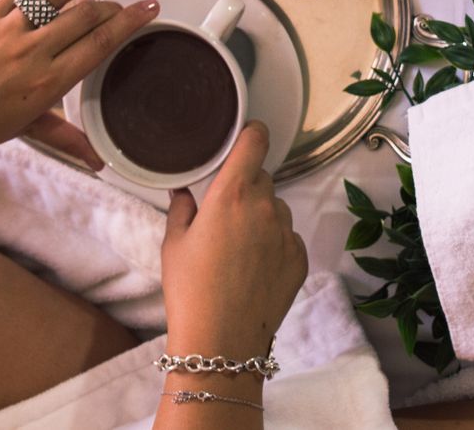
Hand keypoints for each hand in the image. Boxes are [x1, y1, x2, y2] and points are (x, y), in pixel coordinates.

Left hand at [0, 0, 158, 169]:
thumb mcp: (25, 131)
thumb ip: (66, 138)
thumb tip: (99, 163)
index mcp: (47, 83)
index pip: (99, 44)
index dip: (128, 22)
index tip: (150, 8)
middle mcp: (33, 51)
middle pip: (85, 15)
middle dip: (115, 0)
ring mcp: (8, 29)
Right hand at [160, 122, 307, 358]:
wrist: (221, 341)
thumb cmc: (190, 291)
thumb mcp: (174, 244)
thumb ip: (181, 208)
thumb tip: (184, 191)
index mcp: (232, 194)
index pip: (255, 141)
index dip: (251, 133)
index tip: (245, 136)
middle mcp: (266, 207)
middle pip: (262, 178)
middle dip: (247, 187)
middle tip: (226, 213)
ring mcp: (287, 233)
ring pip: (277, 208)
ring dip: (262, 216)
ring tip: (239, 247)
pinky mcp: (300, 258)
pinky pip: (288, 237)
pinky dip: (274, 243)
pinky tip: (254, 267)